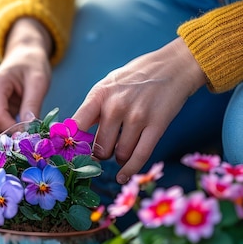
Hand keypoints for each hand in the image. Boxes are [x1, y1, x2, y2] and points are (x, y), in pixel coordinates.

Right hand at [0, 18, 51, 136]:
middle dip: (6, 136)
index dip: (11, 130)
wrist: (24, 56)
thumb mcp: (39, 81)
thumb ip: (33, 104)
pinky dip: (2, 132)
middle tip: (26, 141)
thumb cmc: (32, 66)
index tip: (28, 137)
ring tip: (22, 136)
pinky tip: (16, 130)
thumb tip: (29, 128)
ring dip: (3, 136)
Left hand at [73, 38, 206, 183]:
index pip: (76, 125)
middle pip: (100, 147)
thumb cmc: (135, 78)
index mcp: (99, 94)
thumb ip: (92, 109)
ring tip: (121, 150)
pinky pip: (140, 156)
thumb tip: (73, 136)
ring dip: (119, 158)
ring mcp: (137, 116)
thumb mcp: (108, 85)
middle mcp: (116, 106)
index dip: (71, 144)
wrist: (172, 66)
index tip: (70, 154)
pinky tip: (123, 177)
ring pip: (120, 154)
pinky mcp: (157, 125)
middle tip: (105, 151)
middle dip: (101, 154)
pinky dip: (130, 171)